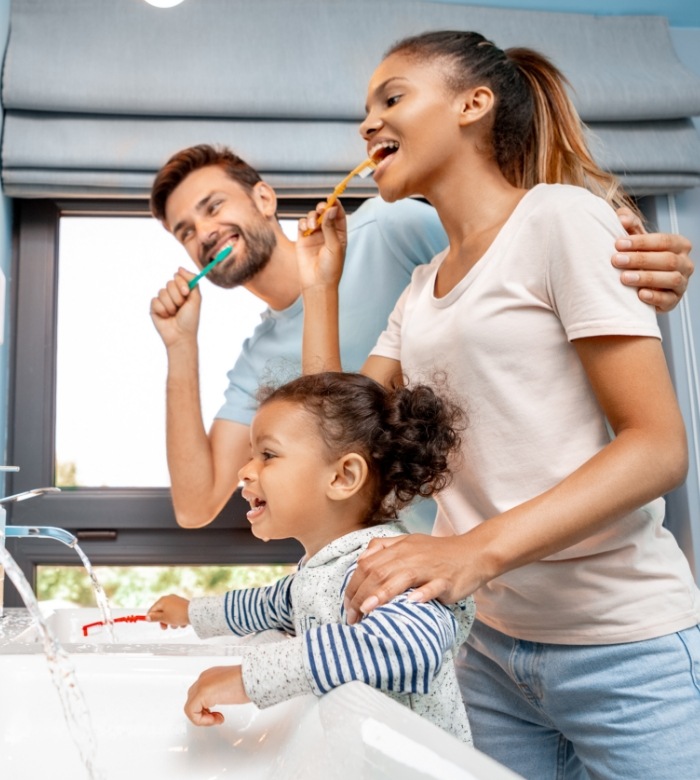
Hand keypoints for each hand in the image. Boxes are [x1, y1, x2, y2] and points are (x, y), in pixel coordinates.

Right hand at [146, 594, 189, 629]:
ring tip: (177, 625)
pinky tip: (183, 623)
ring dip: (172, 622)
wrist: (194, 613)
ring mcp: (176, 602)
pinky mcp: (183, 605)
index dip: (152, 617)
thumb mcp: (164, 618)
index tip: (153, 623)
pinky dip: (178, 619)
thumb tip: (147, 617)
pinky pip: (177, 614)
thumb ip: (155, 618)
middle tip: (166, 628)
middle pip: (161, 612)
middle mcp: (169, 599)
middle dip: (164, 621)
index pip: (153, 609)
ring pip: (170, 615)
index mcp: (163, 600)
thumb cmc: (177, 615)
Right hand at [150, 267, 200, 346]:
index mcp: (183, 290)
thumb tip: (180, 268)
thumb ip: (193, 283)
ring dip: (170, 305)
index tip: (186, 293)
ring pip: (162, 292)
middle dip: (177, 297)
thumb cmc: (190, 319)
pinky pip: (155, 301)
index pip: (178, 277)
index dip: (181, 283)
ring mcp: (162, 300)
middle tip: (180, 307)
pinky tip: (166, 317)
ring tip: (173, 314)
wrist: (180, 335)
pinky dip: (162, 310)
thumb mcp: (196, 300)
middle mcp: (173, 294)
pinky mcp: (154, 307)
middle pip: (170, 283)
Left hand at [184, 665, 250, 725]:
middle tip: (217, 717)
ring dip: (202, 718)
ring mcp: (201, 684)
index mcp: (211, 676)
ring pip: (190, 707)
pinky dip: (201, 720)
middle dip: (203, 713)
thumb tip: (221, 701)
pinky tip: (215, 719)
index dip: (206, 709)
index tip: (219, 714)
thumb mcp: (231, 688)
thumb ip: (221, 693)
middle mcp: (204, 678)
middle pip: (192, 700)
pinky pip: (191, 712)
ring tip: (217, 719)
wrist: (254, 677)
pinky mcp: (202, 692)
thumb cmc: (249, 682)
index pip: (199, 694)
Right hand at [296, 201, 347, 292]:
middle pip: (324, 213)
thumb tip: (330, 209)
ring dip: (312, 217)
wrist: (317, 284)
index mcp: (340, 234)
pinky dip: (303, 223)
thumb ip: (331, 227)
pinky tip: (305, 228)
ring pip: (312, 217)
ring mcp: (314, 235)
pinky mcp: (303, 239)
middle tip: (321, 209)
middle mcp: (327, 233)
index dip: (335, 204)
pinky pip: (301, 224)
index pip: (338, 214)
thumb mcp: (334, 246)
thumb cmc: (330, 268)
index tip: (332, 198)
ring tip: (312, 225)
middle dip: (322, 208)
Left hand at [343, 533, 478, 624]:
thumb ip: (384, 547)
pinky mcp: (446, 580)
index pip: (368, 564)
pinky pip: (432, 586)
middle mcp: (410, 555)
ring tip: (368, 609)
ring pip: (401, 578)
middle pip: (379, 572)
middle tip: (352, 616)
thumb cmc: (439, 553)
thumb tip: (361, 559)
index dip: (353, 584)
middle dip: (361, 594)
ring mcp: (428, 568)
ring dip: (382, 594)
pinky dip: (422, 594)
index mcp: (399, 548)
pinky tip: (411, 603)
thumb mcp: (409, 543)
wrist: (474, 552)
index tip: (347, 604)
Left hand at [613, 208, 693, 312]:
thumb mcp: (635, 239)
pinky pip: (668, 299)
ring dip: (646, 278)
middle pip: (668, 259)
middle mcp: (685, 263)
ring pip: (671, 279)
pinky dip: (654, 297)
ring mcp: (682, 283)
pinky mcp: (674, 300)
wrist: (640, 284)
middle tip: (616, 260)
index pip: (664, 241)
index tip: (618, 243)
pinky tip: (639, 295)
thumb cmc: (639, 257)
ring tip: (624, 278)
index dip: (641, 242)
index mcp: (678, 244)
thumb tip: (621, 216)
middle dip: (640, 259)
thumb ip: (630, 224)